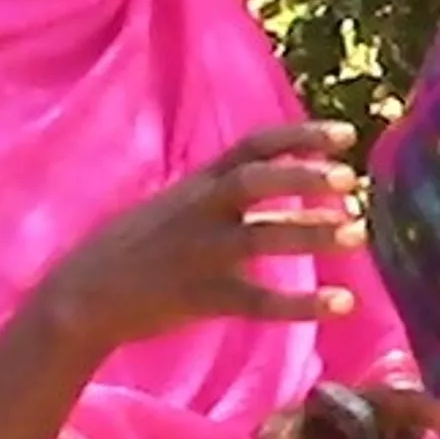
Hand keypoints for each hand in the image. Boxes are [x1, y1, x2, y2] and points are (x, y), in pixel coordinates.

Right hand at [36, 125, 366, 358]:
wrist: (82, 297)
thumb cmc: (130, 251)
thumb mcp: (171, 206)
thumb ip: (217, 192)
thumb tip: (270, 181)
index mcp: (196, 186)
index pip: (252, 146)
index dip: (299, 136)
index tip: (344, 134)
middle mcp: (199, 211)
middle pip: (255, 180)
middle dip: (303, 176)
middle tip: (350, 179)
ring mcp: (200, 253)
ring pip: (262, 236)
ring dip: (312, 234)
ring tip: (357, 236)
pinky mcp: (201, 297)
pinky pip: (260, 300)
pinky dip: (303, 303)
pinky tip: (343, 304)